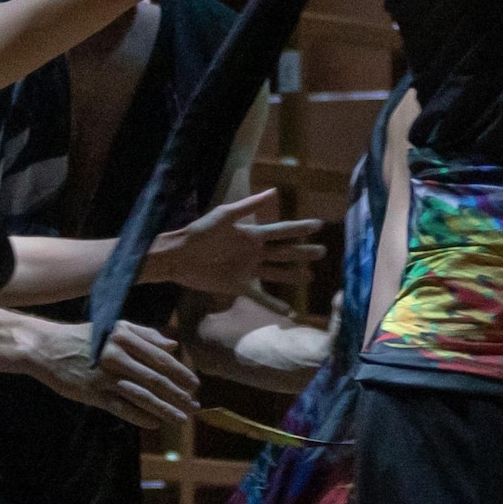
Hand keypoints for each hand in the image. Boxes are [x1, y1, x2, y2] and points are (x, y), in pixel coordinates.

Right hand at [0, 309, 200, 436]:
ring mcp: (104, 376)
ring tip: (181, 419)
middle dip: (178, 395)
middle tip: (195, 406)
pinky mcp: (93, 393)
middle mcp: (117, 356)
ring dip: (164, 409)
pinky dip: (139, 416)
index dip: (180, 373)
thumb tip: (173, 344)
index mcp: (125, 337)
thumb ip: (145, 334)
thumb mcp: (115, 327)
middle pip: (155, 379)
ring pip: (141, 396)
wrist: (47, 348)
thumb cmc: (84, 337)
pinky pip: (121, 408)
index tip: (195, 385)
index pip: (160, 358)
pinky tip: (154, 423)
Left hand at [146, 188, 323, 304]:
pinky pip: (260, 297)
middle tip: (323, 252)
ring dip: (293, 275)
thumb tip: (275, 192)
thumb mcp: (224, 216)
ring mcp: (247, 270)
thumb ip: (249, 206)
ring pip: (276, 273)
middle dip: (303, 252)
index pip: (281, 231)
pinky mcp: (238, 286)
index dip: (299, 228)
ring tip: (310, 277)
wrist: (179, 256)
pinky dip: (274, 304)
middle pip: (284, 252)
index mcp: (252, 234)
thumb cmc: (200, 232)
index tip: (318, 225)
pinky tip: (288, 311)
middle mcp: (253, 252)